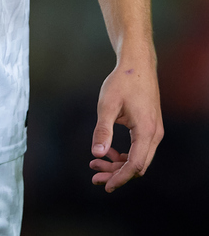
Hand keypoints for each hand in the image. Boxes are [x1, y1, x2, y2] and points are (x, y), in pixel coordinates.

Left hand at [89, 60, 162, 191]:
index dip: (120, 178)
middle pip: (138, 166)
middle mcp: (154, 134)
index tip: (105, 185)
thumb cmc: (122, 82)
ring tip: (96, 164)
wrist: (137, 64)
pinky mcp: (150, 127)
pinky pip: (139, 149)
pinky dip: (124, 154)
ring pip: (138, 158)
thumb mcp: (107, 105)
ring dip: (118, 165)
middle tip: (94, 175)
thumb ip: (103, 130)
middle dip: (116, 174)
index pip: (135, 165)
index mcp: (146, 131)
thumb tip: (96, 154)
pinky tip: (107, 151)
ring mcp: (154, 131)